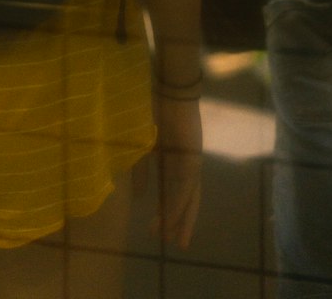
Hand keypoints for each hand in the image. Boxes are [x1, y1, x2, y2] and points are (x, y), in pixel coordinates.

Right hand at [152, 95, 201, 247]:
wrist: (168, 88)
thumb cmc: (155, 110)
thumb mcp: (143, 146)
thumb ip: (142, 171)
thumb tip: (139, 196)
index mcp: (175, 160)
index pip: (177, 191)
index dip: (171, 211)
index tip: (162, 231)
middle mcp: (187, 163)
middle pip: (189, 199)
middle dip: (183, 222)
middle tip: (177, 244)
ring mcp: (192, 161)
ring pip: (189, 197)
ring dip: (179, 217)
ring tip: (172, 238)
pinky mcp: (192, 157)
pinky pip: (186, 186)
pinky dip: (179, 203)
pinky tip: (172, 218)